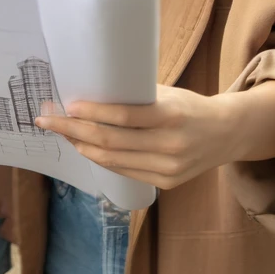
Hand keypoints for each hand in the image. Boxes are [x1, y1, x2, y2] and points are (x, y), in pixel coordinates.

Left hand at [36, 85, 241, 189]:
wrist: (226, 133)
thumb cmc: (189, 105)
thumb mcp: (167, 93)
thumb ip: (134, 97)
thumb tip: (90, 91)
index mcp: (171, 116)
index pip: (123, 117)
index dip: (92, 112)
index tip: (68, 105)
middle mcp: (170, 145)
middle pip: (111, 142)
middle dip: (73, 131)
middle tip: (47, 120)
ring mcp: (168, 168)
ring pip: (113, 160)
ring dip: (81, 146)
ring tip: (61, 133)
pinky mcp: (166, 182)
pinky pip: (124, 172)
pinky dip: (100, 159)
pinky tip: (84, 147)